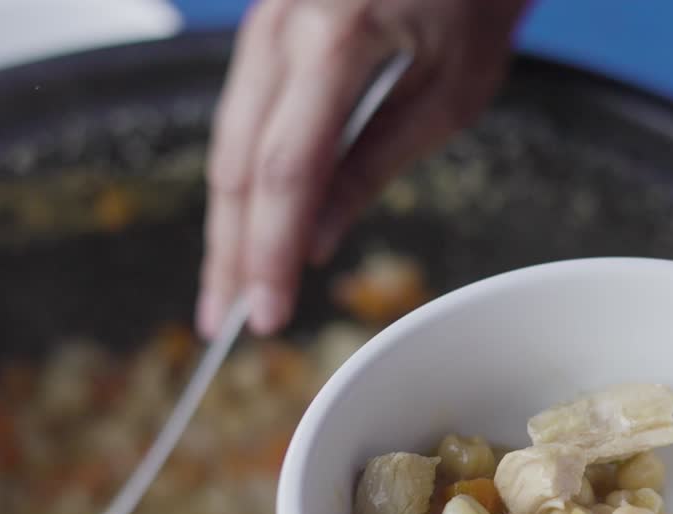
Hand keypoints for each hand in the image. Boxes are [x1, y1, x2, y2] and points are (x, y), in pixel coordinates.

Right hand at [199, 0, 528, 337]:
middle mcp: (280, 22)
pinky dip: (242, 172)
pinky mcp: (267, 21)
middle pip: (235, 160)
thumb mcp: (450, 90)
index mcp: (334, 36)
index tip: (264, 317)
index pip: (284, 171)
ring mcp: (264, 16)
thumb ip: (375, 164)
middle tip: (222, 323)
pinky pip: (243, 109)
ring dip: (226, 216)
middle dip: (228, 249)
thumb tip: (318, 240)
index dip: (268, 252)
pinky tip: (248, 218)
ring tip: (228, 284)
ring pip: (226, 137)